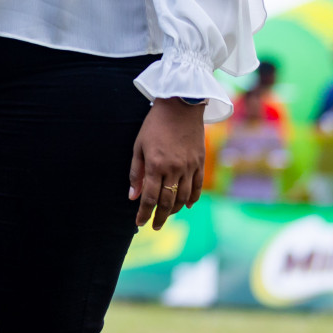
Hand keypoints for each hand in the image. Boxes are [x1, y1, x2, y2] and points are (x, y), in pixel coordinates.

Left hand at [129, 98, 205, 230]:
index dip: (144, 213)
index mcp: (155, 165)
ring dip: (175, 210)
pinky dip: (192, 199)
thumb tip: (132, 196)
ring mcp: (189, 167)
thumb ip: (136, 172)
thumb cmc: (154, 125)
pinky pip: (197, 187)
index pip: (149, 197)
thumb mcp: (139, 146)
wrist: (180, 106)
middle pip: (167, 201)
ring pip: (183, 198)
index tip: (139, 223)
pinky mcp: (200, 163)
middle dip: (160, 217)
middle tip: (155, 226)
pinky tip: (186, 205)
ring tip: (167, 215)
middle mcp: (174, 169)